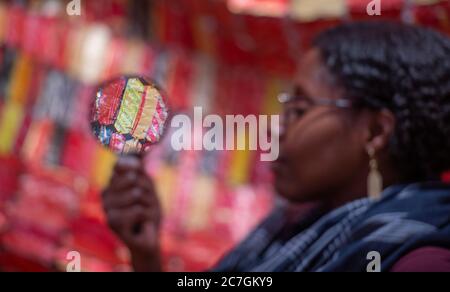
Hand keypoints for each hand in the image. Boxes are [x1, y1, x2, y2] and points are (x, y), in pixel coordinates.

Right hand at [102, 155, 161, 271]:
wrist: (149, 239)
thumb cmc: (148, 213)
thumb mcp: (147, 186)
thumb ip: (140, 168)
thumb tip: (140, 147)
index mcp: (112, 183)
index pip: (122, 164)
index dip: (135, 168)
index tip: (140, 174)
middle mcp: (106, 194)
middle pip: (133, 178)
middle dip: (147, 191)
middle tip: (145, 204)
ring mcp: (107, 208)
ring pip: (136, 193)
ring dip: (148, 205)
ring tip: (144, 215)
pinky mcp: (112, 222)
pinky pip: (138, 210)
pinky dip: (146, 217)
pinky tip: (140, 224)